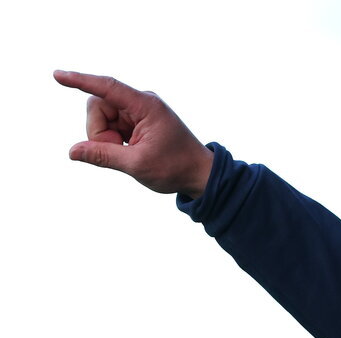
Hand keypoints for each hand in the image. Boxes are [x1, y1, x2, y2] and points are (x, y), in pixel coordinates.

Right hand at [54, 70, 213, 197]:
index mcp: (146, 106)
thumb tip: (73, 151)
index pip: (107, 87)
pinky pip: (110, 124)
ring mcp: (137, 111)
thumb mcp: (137, 164)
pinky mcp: (135, 120)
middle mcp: (141, 102)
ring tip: (128, 152)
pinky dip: (112, 139)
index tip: (58, 76)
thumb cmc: (175, 168)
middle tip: (118, 150)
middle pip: (98, 105)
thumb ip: (103, 155)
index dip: (80, 81)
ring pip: (101, 116)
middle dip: (98, 130)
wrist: (199, 174)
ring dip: (105, 137)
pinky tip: (129, 149)